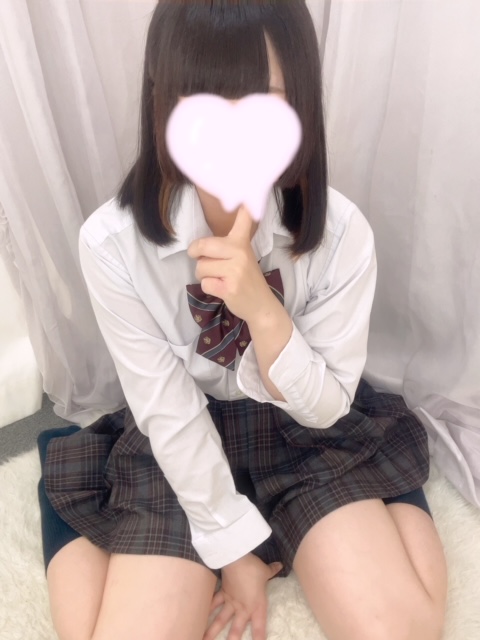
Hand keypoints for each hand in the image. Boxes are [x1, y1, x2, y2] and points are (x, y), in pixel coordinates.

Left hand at [187, 206, 275, 323]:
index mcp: (242, 242)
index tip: (245, 192)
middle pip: (203, 245)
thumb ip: (227, 244)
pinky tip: (222, 289)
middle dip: (196, 255)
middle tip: (201, 259)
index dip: (244, 203)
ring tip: (219, 278)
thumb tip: (207, 237)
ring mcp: (236, 271)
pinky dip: (209, 289)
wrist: (260, 305)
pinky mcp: (230, 287)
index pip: (244, 218)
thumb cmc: (245, 278)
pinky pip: (205, 284)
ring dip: (204, 276)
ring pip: (201, 267)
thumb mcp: (242, 255)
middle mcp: (240, 253)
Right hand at [204, 553, 282, 639]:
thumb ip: (272, 570)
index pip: (259, 628)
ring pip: (220, 620)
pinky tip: (199, 615)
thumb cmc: (253, 568)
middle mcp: (243, 608)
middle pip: (236, 629)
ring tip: (203, 639)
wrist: (236, 560)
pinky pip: (214, 603)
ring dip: (211, 631)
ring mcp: (231, 601)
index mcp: (256, 606)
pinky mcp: (223, 593)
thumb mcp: (265, 571)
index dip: (259, 639)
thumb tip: (279, 565)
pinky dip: (207, 609)